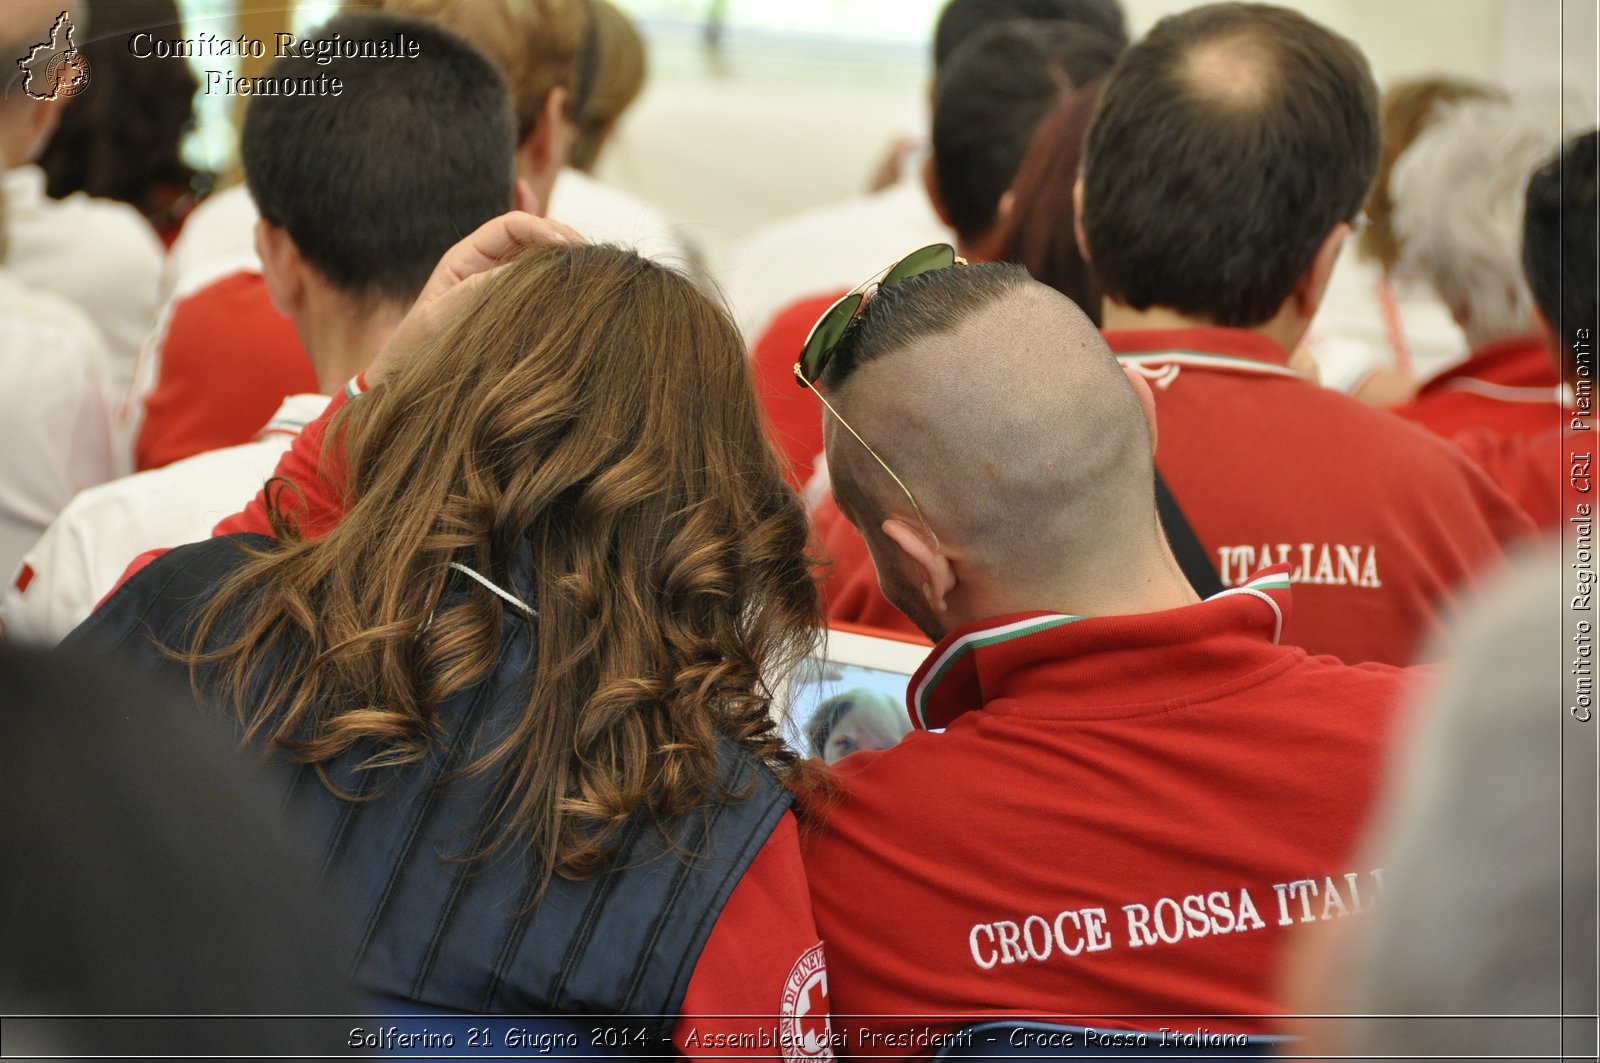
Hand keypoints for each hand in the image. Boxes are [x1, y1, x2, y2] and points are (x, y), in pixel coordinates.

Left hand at [366, 211, 585, 384]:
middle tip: (592, 257)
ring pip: (542, 260)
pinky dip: (563, 282)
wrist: (406, 377)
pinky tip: (582, 280)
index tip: (570, 247)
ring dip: (567, 261)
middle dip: (563, 240)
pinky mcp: (514, 308)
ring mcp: (501, 285)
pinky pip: (542, 287)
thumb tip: (524, 271)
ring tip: (593, 270)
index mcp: (467, 257)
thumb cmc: (417, 347)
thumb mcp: (445, 315)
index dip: (544, 228)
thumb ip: (480, 289)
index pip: (512, 226)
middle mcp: (486, 265)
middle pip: (533, 236)